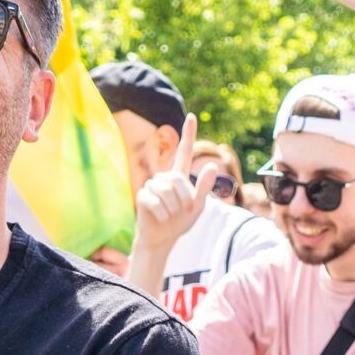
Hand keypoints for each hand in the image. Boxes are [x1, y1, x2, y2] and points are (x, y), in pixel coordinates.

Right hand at [131, 114, 210, 253]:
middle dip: (184, 198)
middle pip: (177, 180)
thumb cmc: (180, 221)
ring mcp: (152, 185)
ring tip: (171, 215)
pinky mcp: (142, 196)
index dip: (188, 134)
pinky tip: (161, 218)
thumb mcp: (197, 206)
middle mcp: (165, 177)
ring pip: (166, 192)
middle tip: (183, 211)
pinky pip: (155, 202)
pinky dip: (163, 214)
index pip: (184, 152)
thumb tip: (212, 166)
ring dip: (173, 208)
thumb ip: (204, 188)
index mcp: (179, 177)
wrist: (162, 238)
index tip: (192, 116)